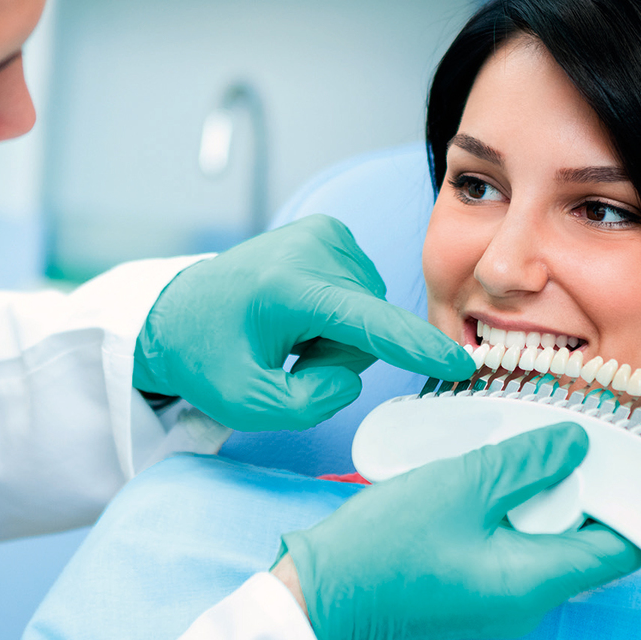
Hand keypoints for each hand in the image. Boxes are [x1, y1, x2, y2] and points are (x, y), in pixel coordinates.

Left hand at [133, 214, 475, 431]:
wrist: (182, 312)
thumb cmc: (207, 356)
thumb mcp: (243, 403)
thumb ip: (306, 405)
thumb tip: (349, 378)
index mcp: (287, 287)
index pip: (366, 322)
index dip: (415, 347)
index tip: (458, 362)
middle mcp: (311, 248)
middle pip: (369, 329)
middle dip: (337, 356)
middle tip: (287, 356)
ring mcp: (324, 235)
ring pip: (370, 314)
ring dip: (337, 338)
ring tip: (289, 333)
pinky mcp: (331, 234)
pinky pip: (363, 295)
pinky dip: (337, 317)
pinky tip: (299, 314)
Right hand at [279, 423, 640, 639]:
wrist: (318, 594)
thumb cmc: (385, 546)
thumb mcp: (464, 485)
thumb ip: (528, 462)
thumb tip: (579, 445)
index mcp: (537, 583)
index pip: (622, 551)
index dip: (630, 502)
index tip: (621, 457)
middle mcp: (528, 601)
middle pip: (586, 541)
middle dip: (579, 488)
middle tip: (558, 437)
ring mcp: (499, 599)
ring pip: (546, 538)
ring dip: (538, 495)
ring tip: (515, 450)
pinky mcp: (473, 589)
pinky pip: (512, 545)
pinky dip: (509, 511)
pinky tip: (484, 478)